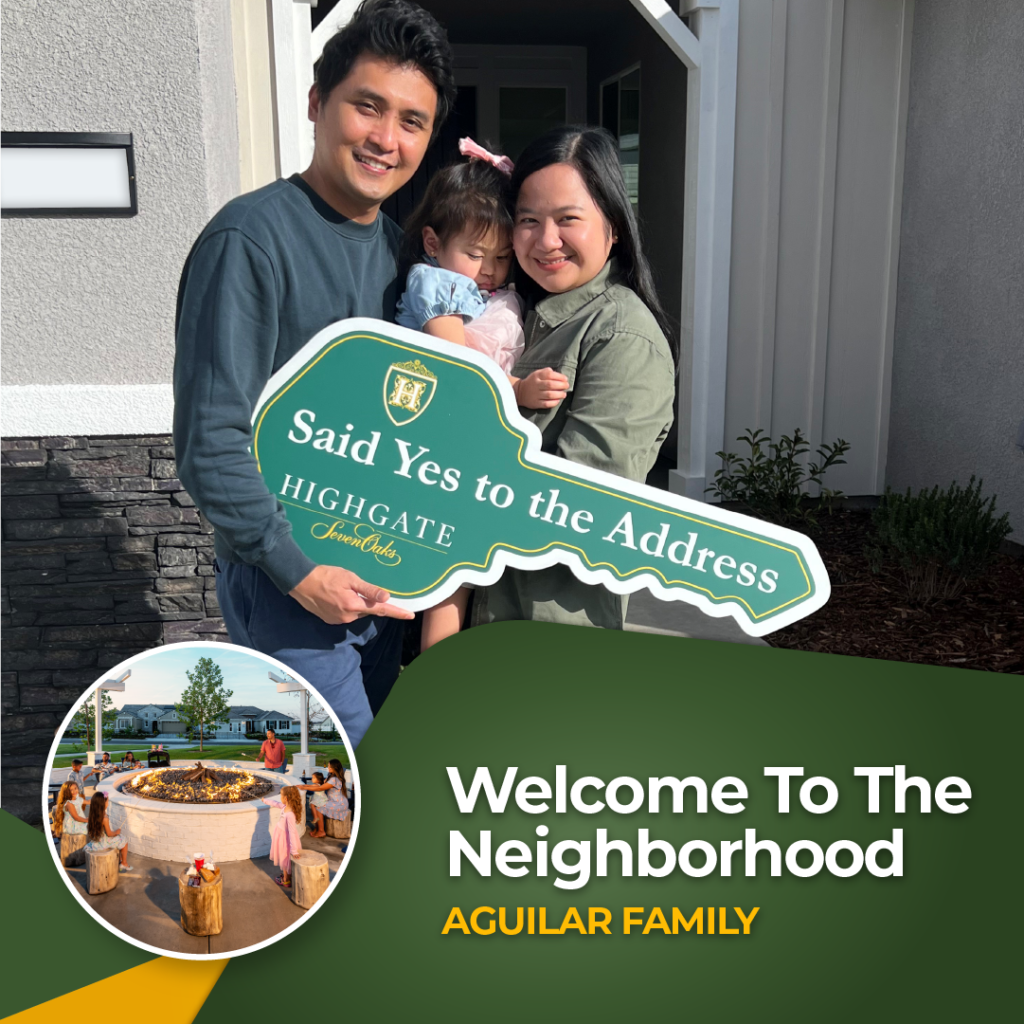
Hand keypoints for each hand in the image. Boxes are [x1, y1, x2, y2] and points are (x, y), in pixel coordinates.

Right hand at [289, 565, 414, 624]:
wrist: (300, 582)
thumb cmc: (326, 576)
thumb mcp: (350, 578)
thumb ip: (369, 589)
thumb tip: (387, 597)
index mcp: (354, 606)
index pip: (381, 610)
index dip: (397, 612)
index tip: (410, 615)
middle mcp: (347, 617)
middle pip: (367, 610)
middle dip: (369, 601)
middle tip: (358, 587)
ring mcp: (338, 620)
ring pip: (356, 612)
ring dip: (356, 603)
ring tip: (343, 588)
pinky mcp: (330, 619)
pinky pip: (345, 613)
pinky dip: (347, 605)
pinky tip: (338, 595)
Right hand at [512, 367, 568, 408]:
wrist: (520, 392)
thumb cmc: (533, 382)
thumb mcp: (537, 373)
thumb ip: (547, 372)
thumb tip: (559, 375)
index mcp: (537, 376)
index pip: (549, 374)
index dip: (559, 376)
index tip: (565, 379)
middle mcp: (536, 385)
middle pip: (550, 385)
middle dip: (561, 385)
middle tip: (566, 386)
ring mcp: (535, 395)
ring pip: (549, 395)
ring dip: (559, 394)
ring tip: (564, 394)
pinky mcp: (535, 403)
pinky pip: (546, 404)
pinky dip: (553, 402)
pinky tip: (557, 400)